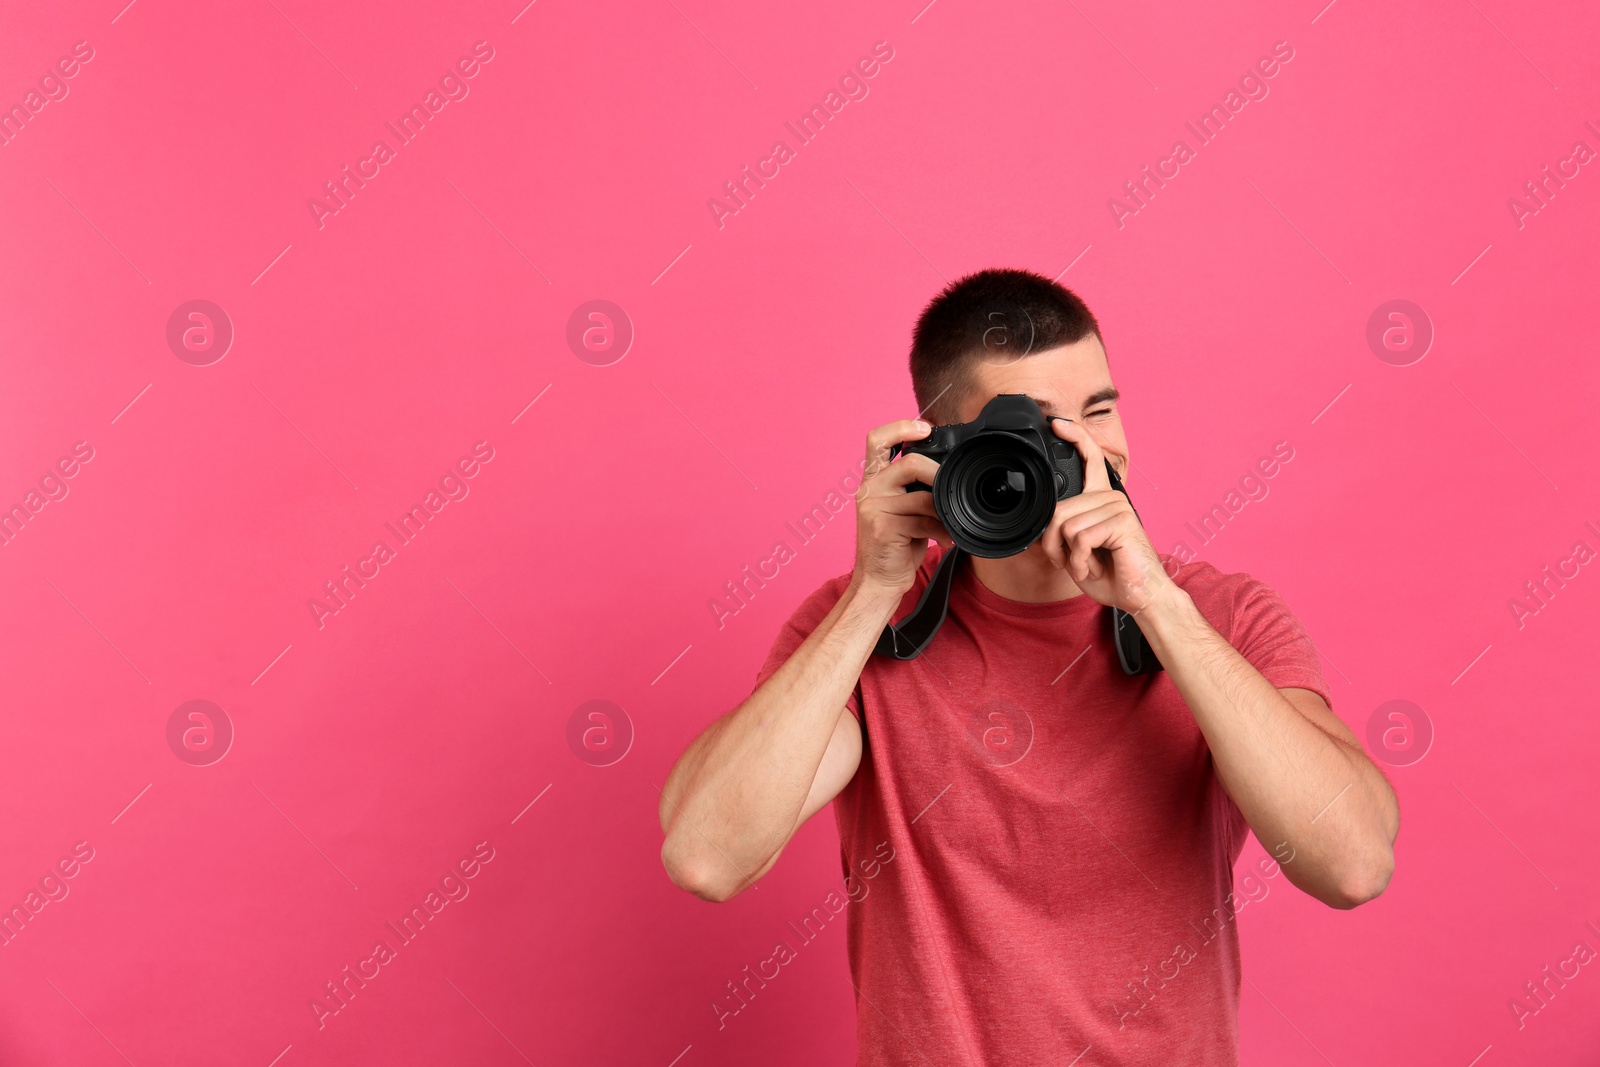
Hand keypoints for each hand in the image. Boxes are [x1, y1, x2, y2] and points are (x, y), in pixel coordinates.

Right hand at [852, 419, 952, 596]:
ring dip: (944, 511)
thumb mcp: (903, 510)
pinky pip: (923, 520)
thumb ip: (915, 489)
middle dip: (938, 475)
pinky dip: (942, 530)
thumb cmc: (895, 545)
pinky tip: (946, 539)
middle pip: (910, 463)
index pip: (877, 440)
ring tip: (951, 523)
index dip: (901, 427)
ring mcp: (873, 508)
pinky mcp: (882, 527)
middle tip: (951, 489)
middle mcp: (869, 489)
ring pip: (921, 495)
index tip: (925, 428)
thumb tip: (947, 475)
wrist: (878, 581)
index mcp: (873, 480)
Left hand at [1039, 419, 1173, 613]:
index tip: (1057, 424)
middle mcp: (1111, 497)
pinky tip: (1094, 568)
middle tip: (1071, 562)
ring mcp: (1118, 507)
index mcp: (1101, 498)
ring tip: (1087, 565)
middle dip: (1054, 545)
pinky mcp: (1122, 521)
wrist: (1140, 596)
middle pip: (1058, 510)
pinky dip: (1080, 561)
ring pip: (1066, 526)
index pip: (1089, 458)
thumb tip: (1042, 523)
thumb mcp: (1077, 550)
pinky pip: (1081, 538)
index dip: (1074, 437)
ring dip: (1069, 557)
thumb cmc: (1111, 574)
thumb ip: (1063, 531)